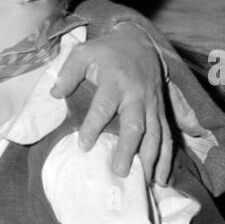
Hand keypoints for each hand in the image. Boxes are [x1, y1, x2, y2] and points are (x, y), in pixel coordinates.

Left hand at [52, 22, 171, 184]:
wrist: (140, 41)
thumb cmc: (107, 51)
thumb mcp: (84, 52)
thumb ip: (69, 72)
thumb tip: (55, 93)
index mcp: (115, 82)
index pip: (103, 106)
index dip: (93, 126)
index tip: (84, 146)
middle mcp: (136, 95)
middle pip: (135, 125)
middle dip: (129, 149)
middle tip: (120, 171)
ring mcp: (152, 104)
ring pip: (156, 134)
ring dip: (153, 159)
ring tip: (147, 182)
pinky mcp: (162, 110)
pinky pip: (168, 135)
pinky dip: (168, 157)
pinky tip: (163, 178)